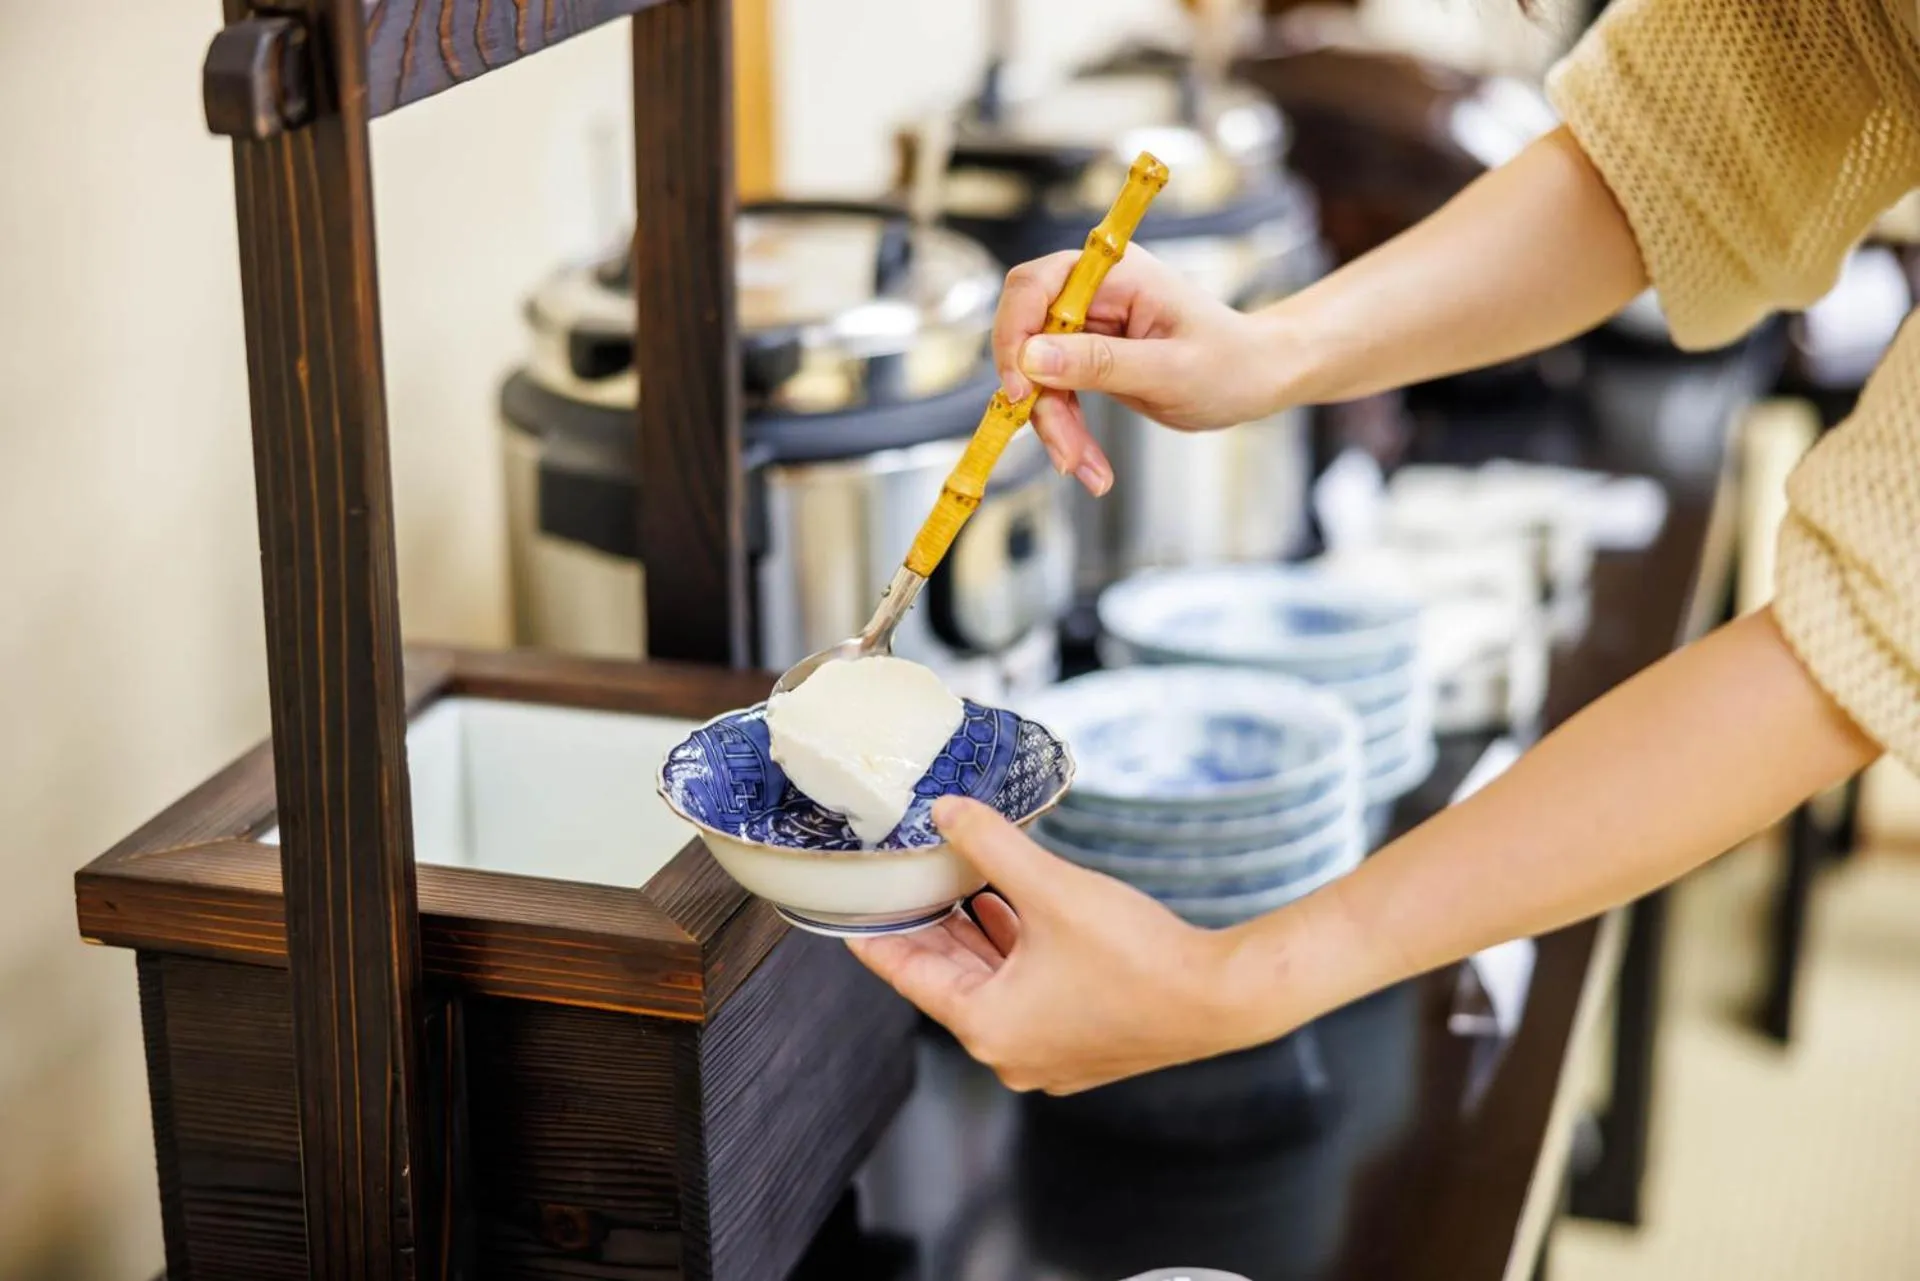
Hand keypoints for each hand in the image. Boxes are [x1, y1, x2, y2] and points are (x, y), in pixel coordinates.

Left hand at [846, 796, 1250, 1093]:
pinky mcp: (1080, 1044)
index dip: (877, 937)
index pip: (910, 976)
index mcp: (987, 1027)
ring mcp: (1047, 1054)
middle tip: (899, 886)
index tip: (849, 915)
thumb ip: (990, 844)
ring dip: (973, 939)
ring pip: (990, 986)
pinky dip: (1012, 955)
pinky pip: (1026, 995)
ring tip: (950, 887)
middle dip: (929, 929)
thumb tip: (945, 810)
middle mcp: (1010, 1052)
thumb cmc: (1138, 955)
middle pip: (948, 982)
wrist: (1221, 998)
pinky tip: (1009, 908)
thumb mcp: (1049, 888)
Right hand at [994, 245, 1285, 495]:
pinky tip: (1090, 466)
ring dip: (1053, 425)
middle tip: (1064, 450)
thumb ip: (1099, 362)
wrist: (1257, 378)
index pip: (1034, 286)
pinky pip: (1056, 394)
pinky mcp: (1089, 359)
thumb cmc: (1230, 364)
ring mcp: (1090, 325)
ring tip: (1086, 470)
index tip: (1020, 391)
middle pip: (1027, 335)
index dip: (1015, 335)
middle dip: (1037, 397)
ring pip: (1036, 375)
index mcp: (1115, 274)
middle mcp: (1094, 292)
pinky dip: (1067, 431)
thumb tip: (1031, 358)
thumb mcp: (1169, 370)